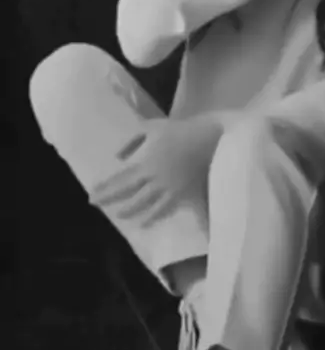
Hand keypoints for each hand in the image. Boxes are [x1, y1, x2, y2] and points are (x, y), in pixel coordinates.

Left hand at [88, 111, 231, 228]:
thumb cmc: (178, 130)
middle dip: (112, 202)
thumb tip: (118, 157)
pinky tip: (146, 221)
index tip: (92, 195)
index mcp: (146, 164)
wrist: (207, 138)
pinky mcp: (183, 193)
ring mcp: (170, 189)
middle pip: (130, 196)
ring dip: (132, 212)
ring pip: (147, 207)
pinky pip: (166, 209)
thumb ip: (131, 141)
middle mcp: (156, 180)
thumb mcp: (150, 128)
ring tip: (120, 215)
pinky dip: (154, 216)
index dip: (106, 189)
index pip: (121, 181)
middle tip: (97, 205)